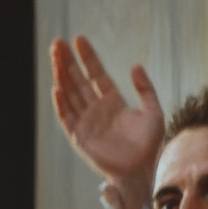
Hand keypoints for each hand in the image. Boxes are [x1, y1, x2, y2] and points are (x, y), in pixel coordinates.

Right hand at [50, 36, 162, 208]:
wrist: (140, 169)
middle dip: (67, 61)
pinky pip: (66, 117)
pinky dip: (61, 104)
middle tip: (57, 42)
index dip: (87, 57)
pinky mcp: (78, 136)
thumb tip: (135, 65)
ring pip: (70, 94)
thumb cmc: (149, 144)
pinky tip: (57, 88)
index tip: (78, 39)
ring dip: (61, 76)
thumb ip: (145, 88)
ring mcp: (85, 121)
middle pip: (78, 80)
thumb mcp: (153, 111)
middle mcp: (95, 108)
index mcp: (112, 100)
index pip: (96, 73)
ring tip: (54, 58)